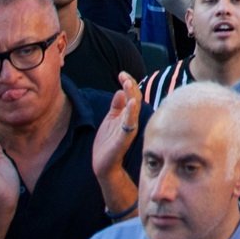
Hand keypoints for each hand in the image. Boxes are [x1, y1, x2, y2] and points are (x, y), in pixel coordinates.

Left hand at [92, 72, 142, 187]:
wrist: (104, 165)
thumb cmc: (108, 143)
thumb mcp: (111, 120)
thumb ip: (116, 106)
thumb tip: (120, 90)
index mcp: (127, 115)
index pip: (132, 95)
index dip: (129, 83)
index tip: (122, 74)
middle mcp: (131, 121)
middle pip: (135, 99)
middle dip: (130, 86)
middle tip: (124, 76)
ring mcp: (128, 129)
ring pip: (133, 109)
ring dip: (132, 95)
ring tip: (128, 84)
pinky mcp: (124, 138)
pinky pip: (129, 124)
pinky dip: (131, 113)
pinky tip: (131, 103)